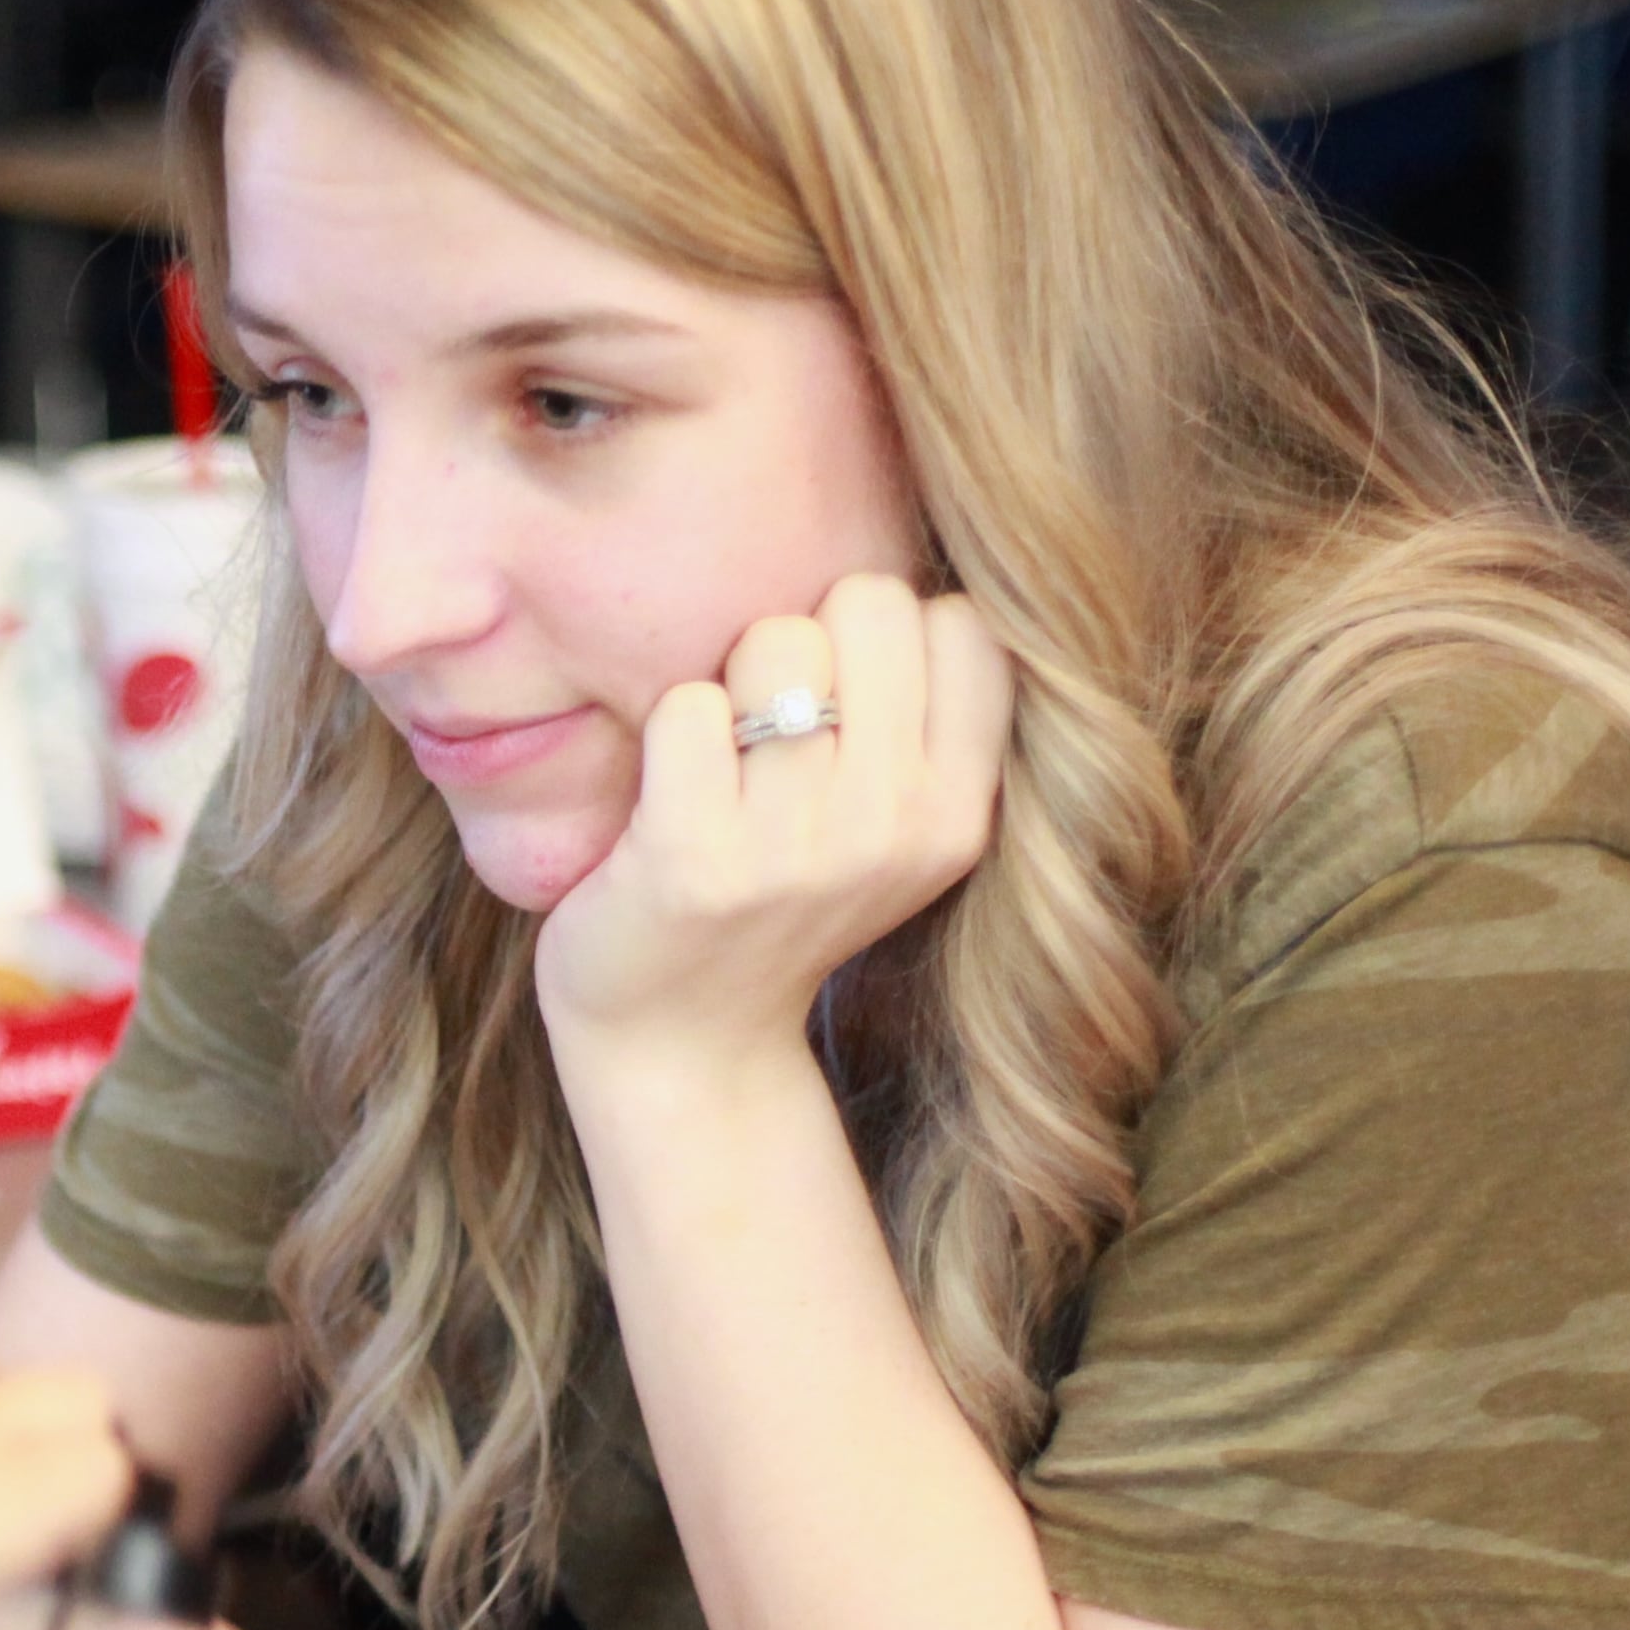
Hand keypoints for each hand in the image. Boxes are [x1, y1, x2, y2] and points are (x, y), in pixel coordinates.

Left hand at [532, 575, 1011, 1072]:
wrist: (681, 1047)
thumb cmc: (776, 905)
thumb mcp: (890, 828)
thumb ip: (918, 719)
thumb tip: (911, 581)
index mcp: (957, 811)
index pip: (964, 622)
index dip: (889, 634)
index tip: (848, 702)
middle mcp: (894, 827)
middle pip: (869, 602)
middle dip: (808, 638)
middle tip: (770, 729)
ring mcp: (796, 847)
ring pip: (774, 640)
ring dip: (729, 682)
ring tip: (720, 766)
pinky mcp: (696, 858)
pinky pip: (686, 706)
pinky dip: (665, 732)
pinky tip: (667, 799)